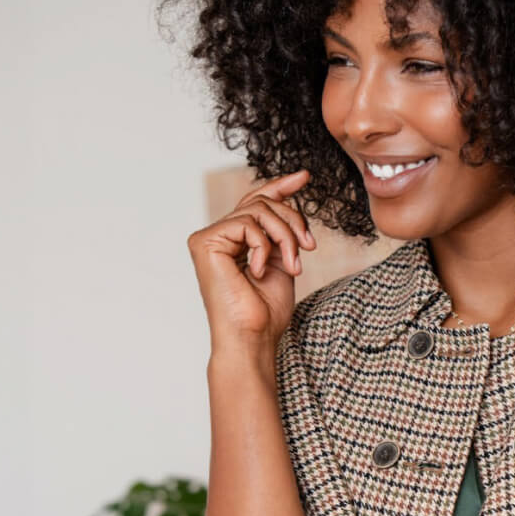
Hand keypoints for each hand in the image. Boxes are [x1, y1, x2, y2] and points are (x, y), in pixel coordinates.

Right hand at [187, 168, 317, 353]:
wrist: (253, 338)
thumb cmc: (266, 312)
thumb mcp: (283, 261)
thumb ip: (282, 232)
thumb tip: (291, 194)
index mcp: (235, 241)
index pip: (256, 202)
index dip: (281, 186)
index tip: (305, 177)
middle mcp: (218, 236)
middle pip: (262, 203)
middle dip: (293, 221)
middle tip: (310, 248)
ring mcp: (208, 238)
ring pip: (258, 211)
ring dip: (285, 236)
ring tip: (293, 265)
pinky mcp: (204, 242)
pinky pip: (247, 224)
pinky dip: (264, 247)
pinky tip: (259, 271)